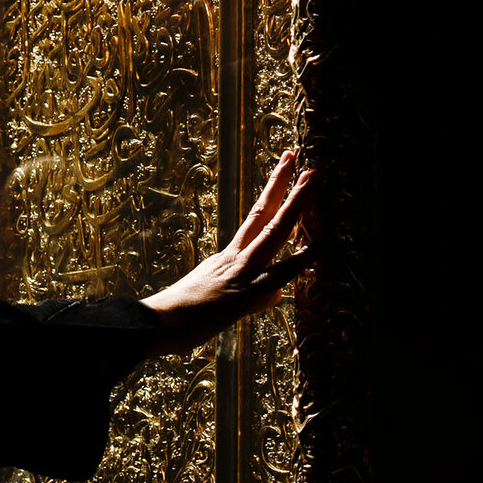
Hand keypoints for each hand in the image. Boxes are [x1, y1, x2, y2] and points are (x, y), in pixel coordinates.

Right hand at [140, 150, 313, 355]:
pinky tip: (324, 245)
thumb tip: (275, 295)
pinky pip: (281, 274)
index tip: (284, 168)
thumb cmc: (179, 319)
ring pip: (273, 233)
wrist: (158, 326)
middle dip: (282, 184)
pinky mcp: (245, 295)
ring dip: (296, 205)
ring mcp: (241, 274)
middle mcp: (234, 259)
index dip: (271, 191)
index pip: (254, 217)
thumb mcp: (217, 302)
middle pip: (263, 214)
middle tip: (296, 156)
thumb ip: (251, 295)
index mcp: (226, 257)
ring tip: (313, 179)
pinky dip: (304, 261)